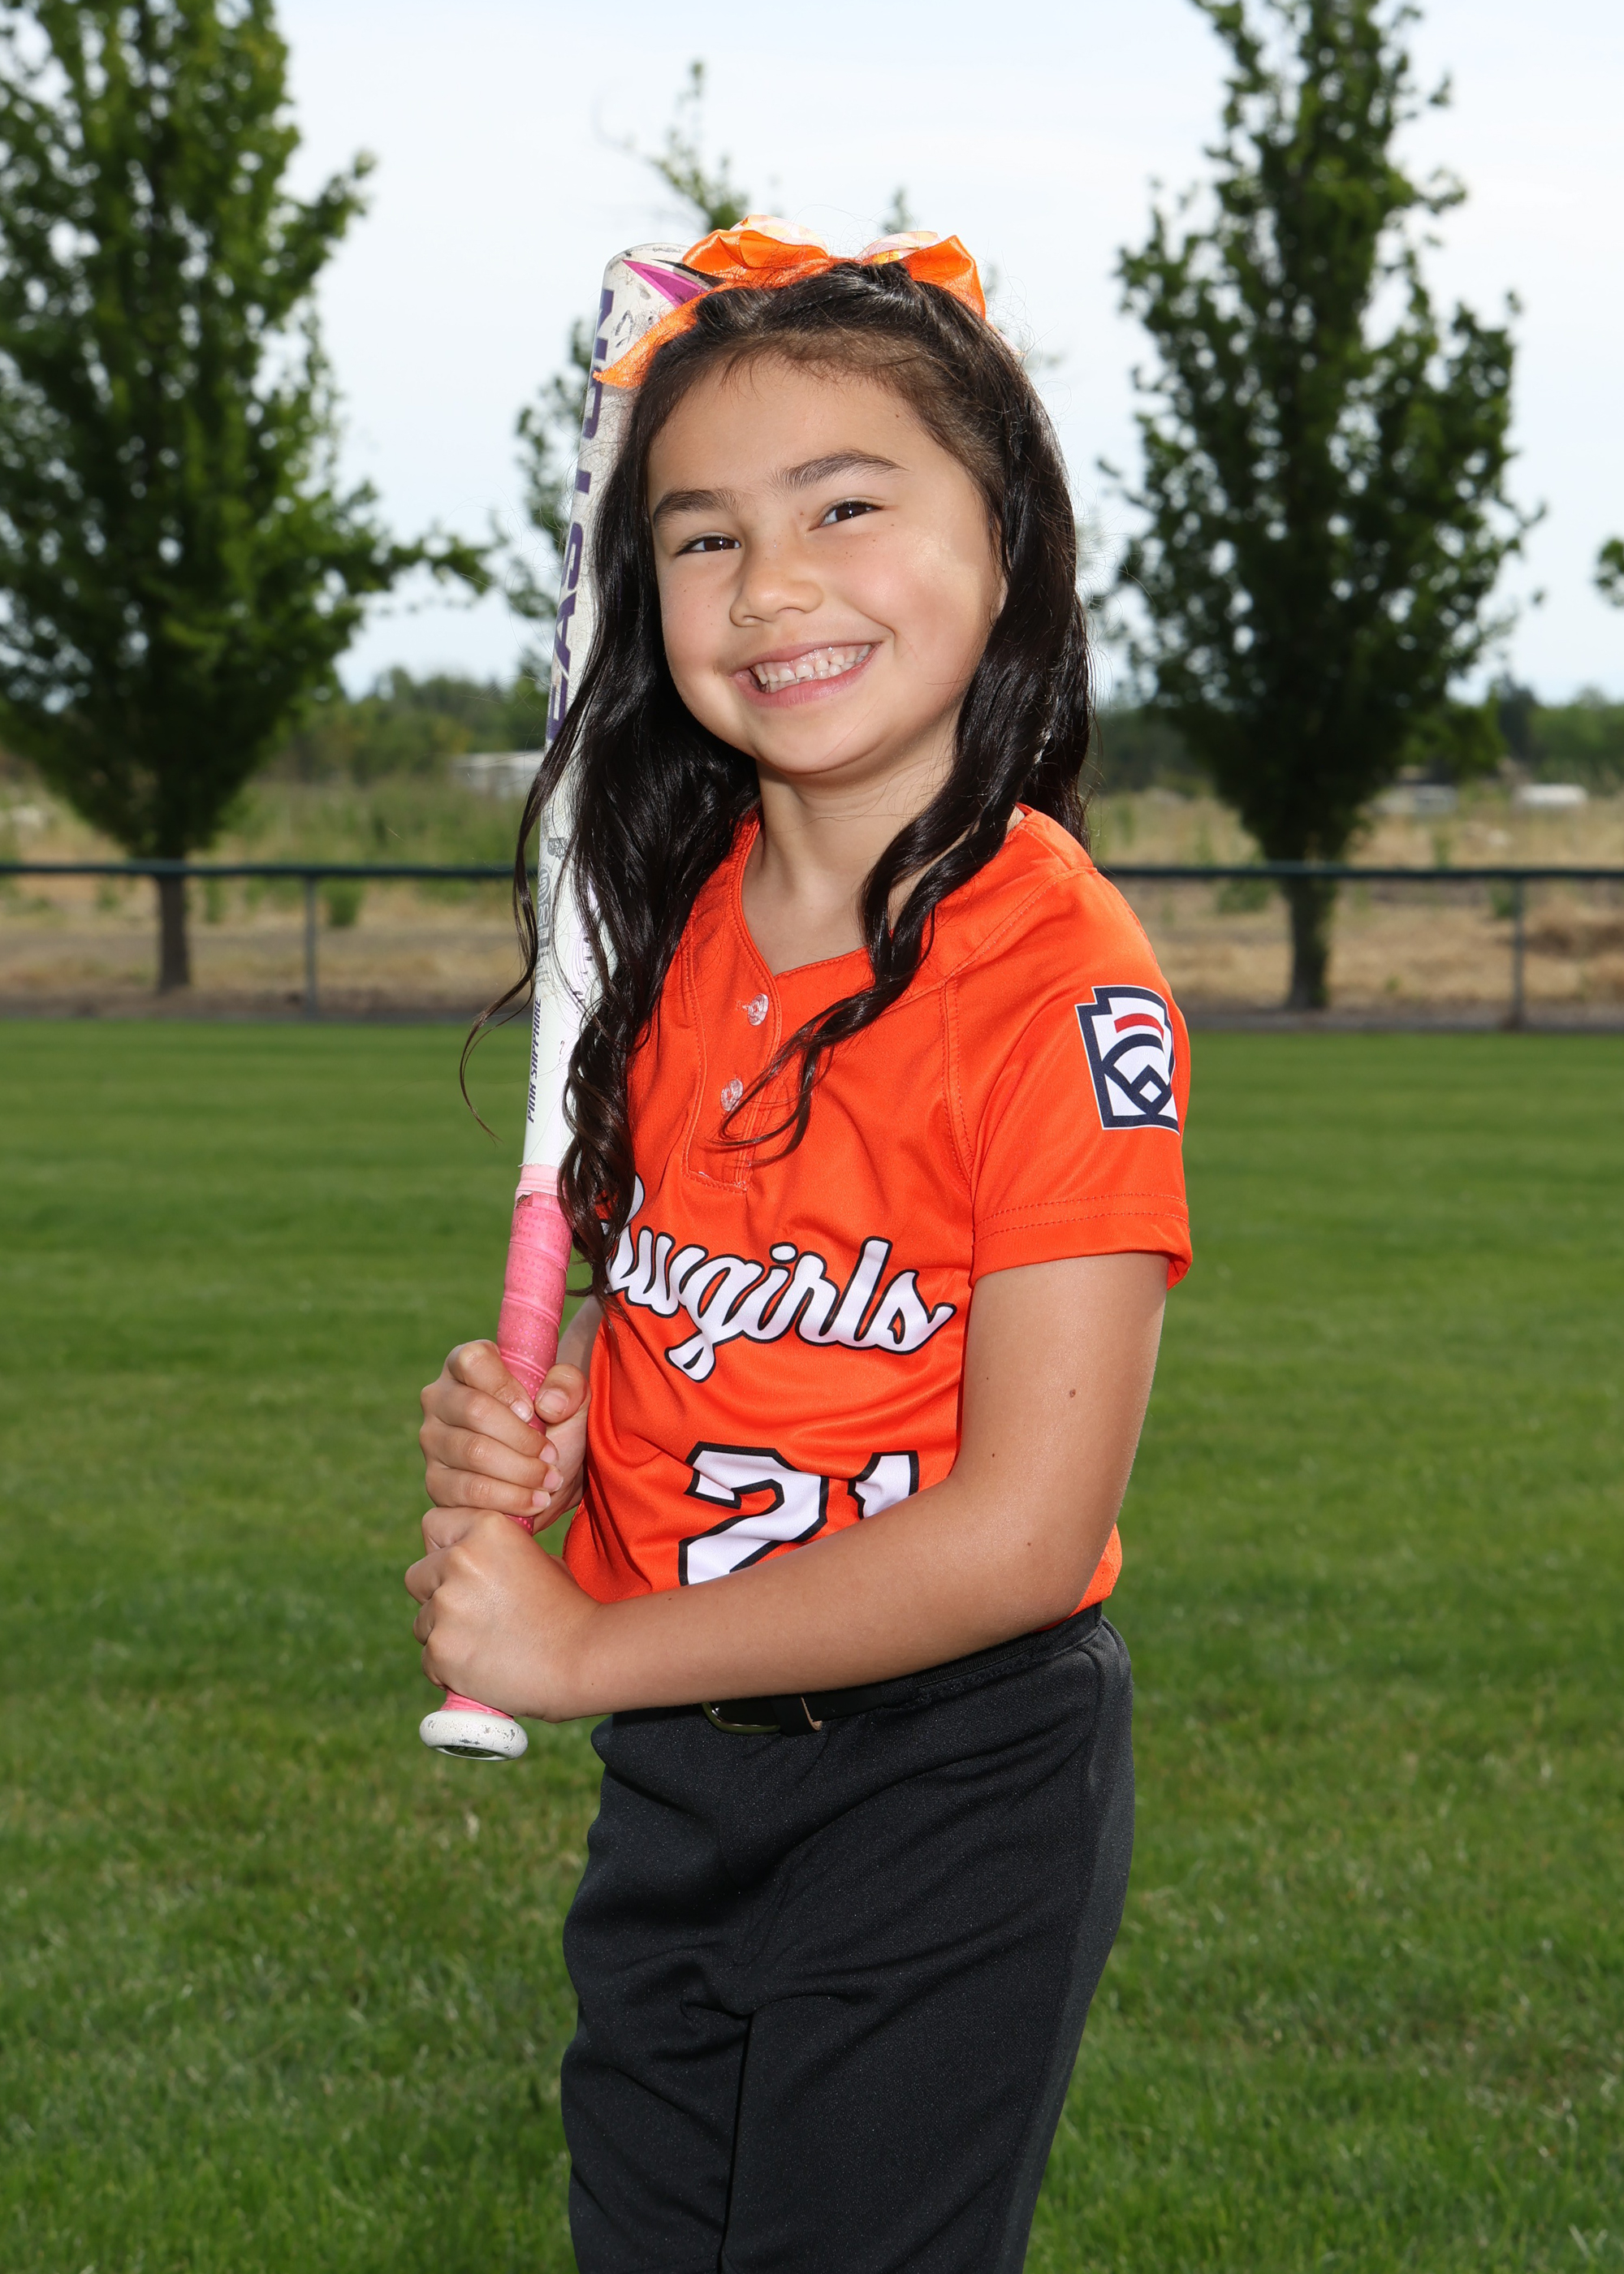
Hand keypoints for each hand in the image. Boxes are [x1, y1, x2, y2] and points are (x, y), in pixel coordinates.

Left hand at [405, 1505, 598, 1720]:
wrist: (584, 1658)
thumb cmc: (567, 1609)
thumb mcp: (538, 1559)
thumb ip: (494, 1554)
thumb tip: (465, 1558)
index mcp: (487, 1529)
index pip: (434, 1526)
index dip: (443, 1549)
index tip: (459, 1570)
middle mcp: (459, 1559)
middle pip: (417, 1576)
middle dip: (435, 1594)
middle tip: (472, 1615)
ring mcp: (446, 1606)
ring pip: (422, 1622)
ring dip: (444, 1634)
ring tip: (487, 1646)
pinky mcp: (441, 1649)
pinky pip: (429, 1660)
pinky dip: (448, 1669)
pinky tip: (482, 1669)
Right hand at [419, 1340, 585, 1529]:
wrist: (549, 1475)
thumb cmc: (556, 1426)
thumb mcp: (573, 1399)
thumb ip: (569, 1384)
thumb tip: (547, 1404)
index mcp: (467, 1364)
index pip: (473, 1360)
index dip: (505, 1386)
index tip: (534, 1412)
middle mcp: (440, 1397)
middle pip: (475, 1410)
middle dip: (522, 1438)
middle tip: (552, 1456)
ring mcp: (432, 1440)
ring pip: (473, 1452)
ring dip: (520, 1471)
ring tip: (550, 1480)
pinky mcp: (436, 1481)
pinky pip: (467, 1490)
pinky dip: (508, 1498)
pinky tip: (534, 1501)